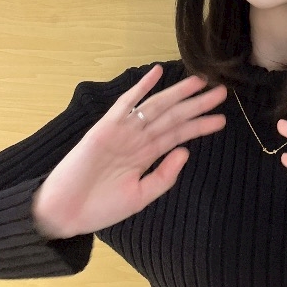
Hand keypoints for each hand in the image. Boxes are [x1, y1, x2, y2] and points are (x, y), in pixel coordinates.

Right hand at [32, 66, 225, 238]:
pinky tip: (157, 73)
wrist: (64, 213)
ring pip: (156, 107)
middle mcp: (138, 138)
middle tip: (222, 92)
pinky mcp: (105, 128)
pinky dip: (140, 88)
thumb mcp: (140, 197)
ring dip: (177, 93)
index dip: (199, 125)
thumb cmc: (99, 207)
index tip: (221, 119)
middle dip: (196, 104)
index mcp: (146, 154)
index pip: (178, 134)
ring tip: (200, 82)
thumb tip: (186, 151)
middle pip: (173, 116)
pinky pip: (125, 104)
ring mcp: (122, 131)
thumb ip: (164, 176)